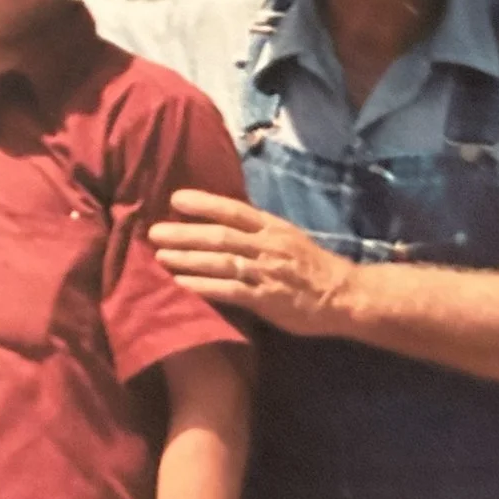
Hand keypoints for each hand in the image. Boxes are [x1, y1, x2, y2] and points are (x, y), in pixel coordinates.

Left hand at [151, 190, 354, 335]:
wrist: (344, 296)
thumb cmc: (311, 266)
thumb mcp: (286, 237)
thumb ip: (255, 230)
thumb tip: (218, 220)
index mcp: (272, 228)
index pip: (234, 210)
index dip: (204, 203)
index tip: (176, 198)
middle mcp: (267, 246)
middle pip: (220, 236)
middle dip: (185, 233)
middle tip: (154, 231)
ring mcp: (267, 273)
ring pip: (221, 262)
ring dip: (188, 259)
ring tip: (160, 256)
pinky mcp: (267, 300)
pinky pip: (230, 291)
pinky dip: (204, 286)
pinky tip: (183, 283)